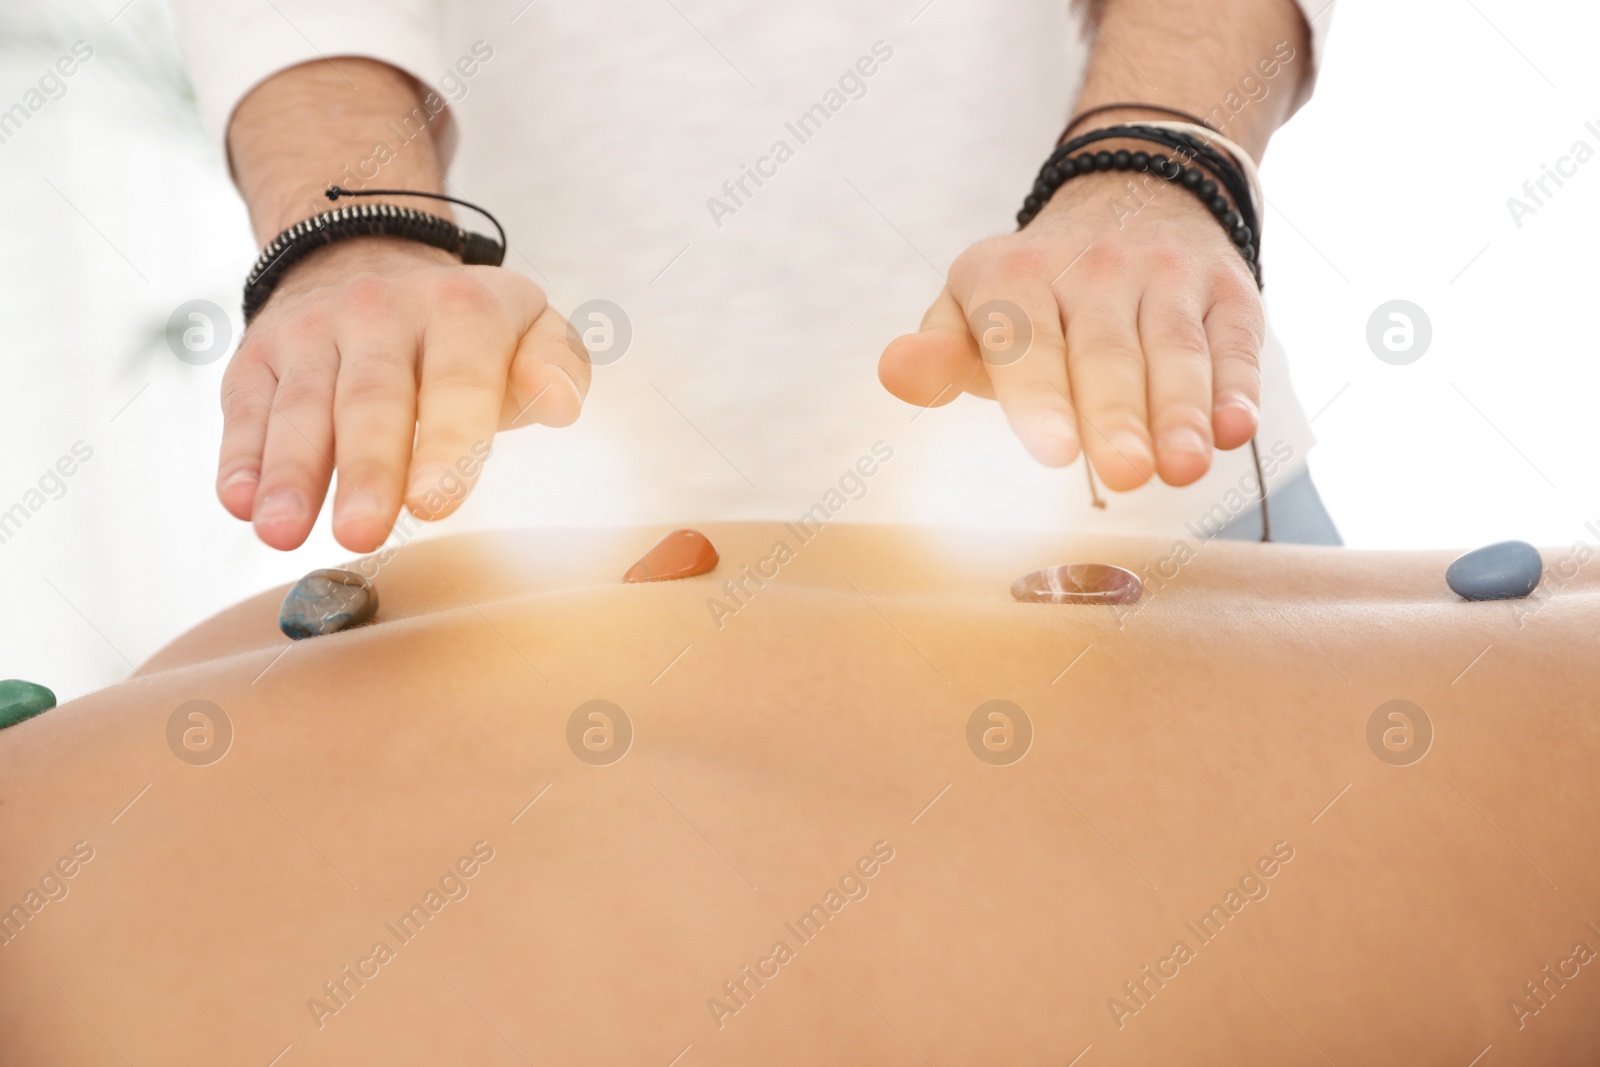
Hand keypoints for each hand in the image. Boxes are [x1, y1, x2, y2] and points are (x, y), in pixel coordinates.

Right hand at [217, 238, 589, 551]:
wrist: (367, 261)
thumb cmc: (467, 334)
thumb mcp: (528, 327)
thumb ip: (558, 365)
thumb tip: (562, 402)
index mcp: (460, 310)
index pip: (457, 378)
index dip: (447, 440)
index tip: (437, 503)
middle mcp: (379, 312)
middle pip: (373, 399)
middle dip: (366, 469)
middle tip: (362, 533)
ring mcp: (312, 332)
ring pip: (302, 407)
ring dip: (291, 473)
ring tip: (283, 532)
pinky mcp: (258, 357)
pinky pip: (246, 409)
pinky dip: (240, 457)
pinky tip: (240, 504)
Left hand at [878, 160, 1263, 491]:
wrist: (1132, 196)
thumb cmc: (1033, 295)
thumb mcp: (972, 307)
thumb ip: (939, 352)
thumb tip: (896, 372)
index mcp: (1013, 277)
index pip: (1025, 341)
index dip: (1038, 395)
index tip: (1049, 451)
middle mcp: (1093, 269)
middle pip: (1105, 352)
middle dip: (1114, 414)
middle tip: (1123, 473)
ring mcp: (1166, 276)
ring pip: (1174, 349)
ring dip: (1181, 411)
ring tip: (1183, 468)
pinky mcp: (1227, 291)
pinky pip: (1235, 342)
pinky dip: (1238, 386)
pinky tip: (1236, 430)